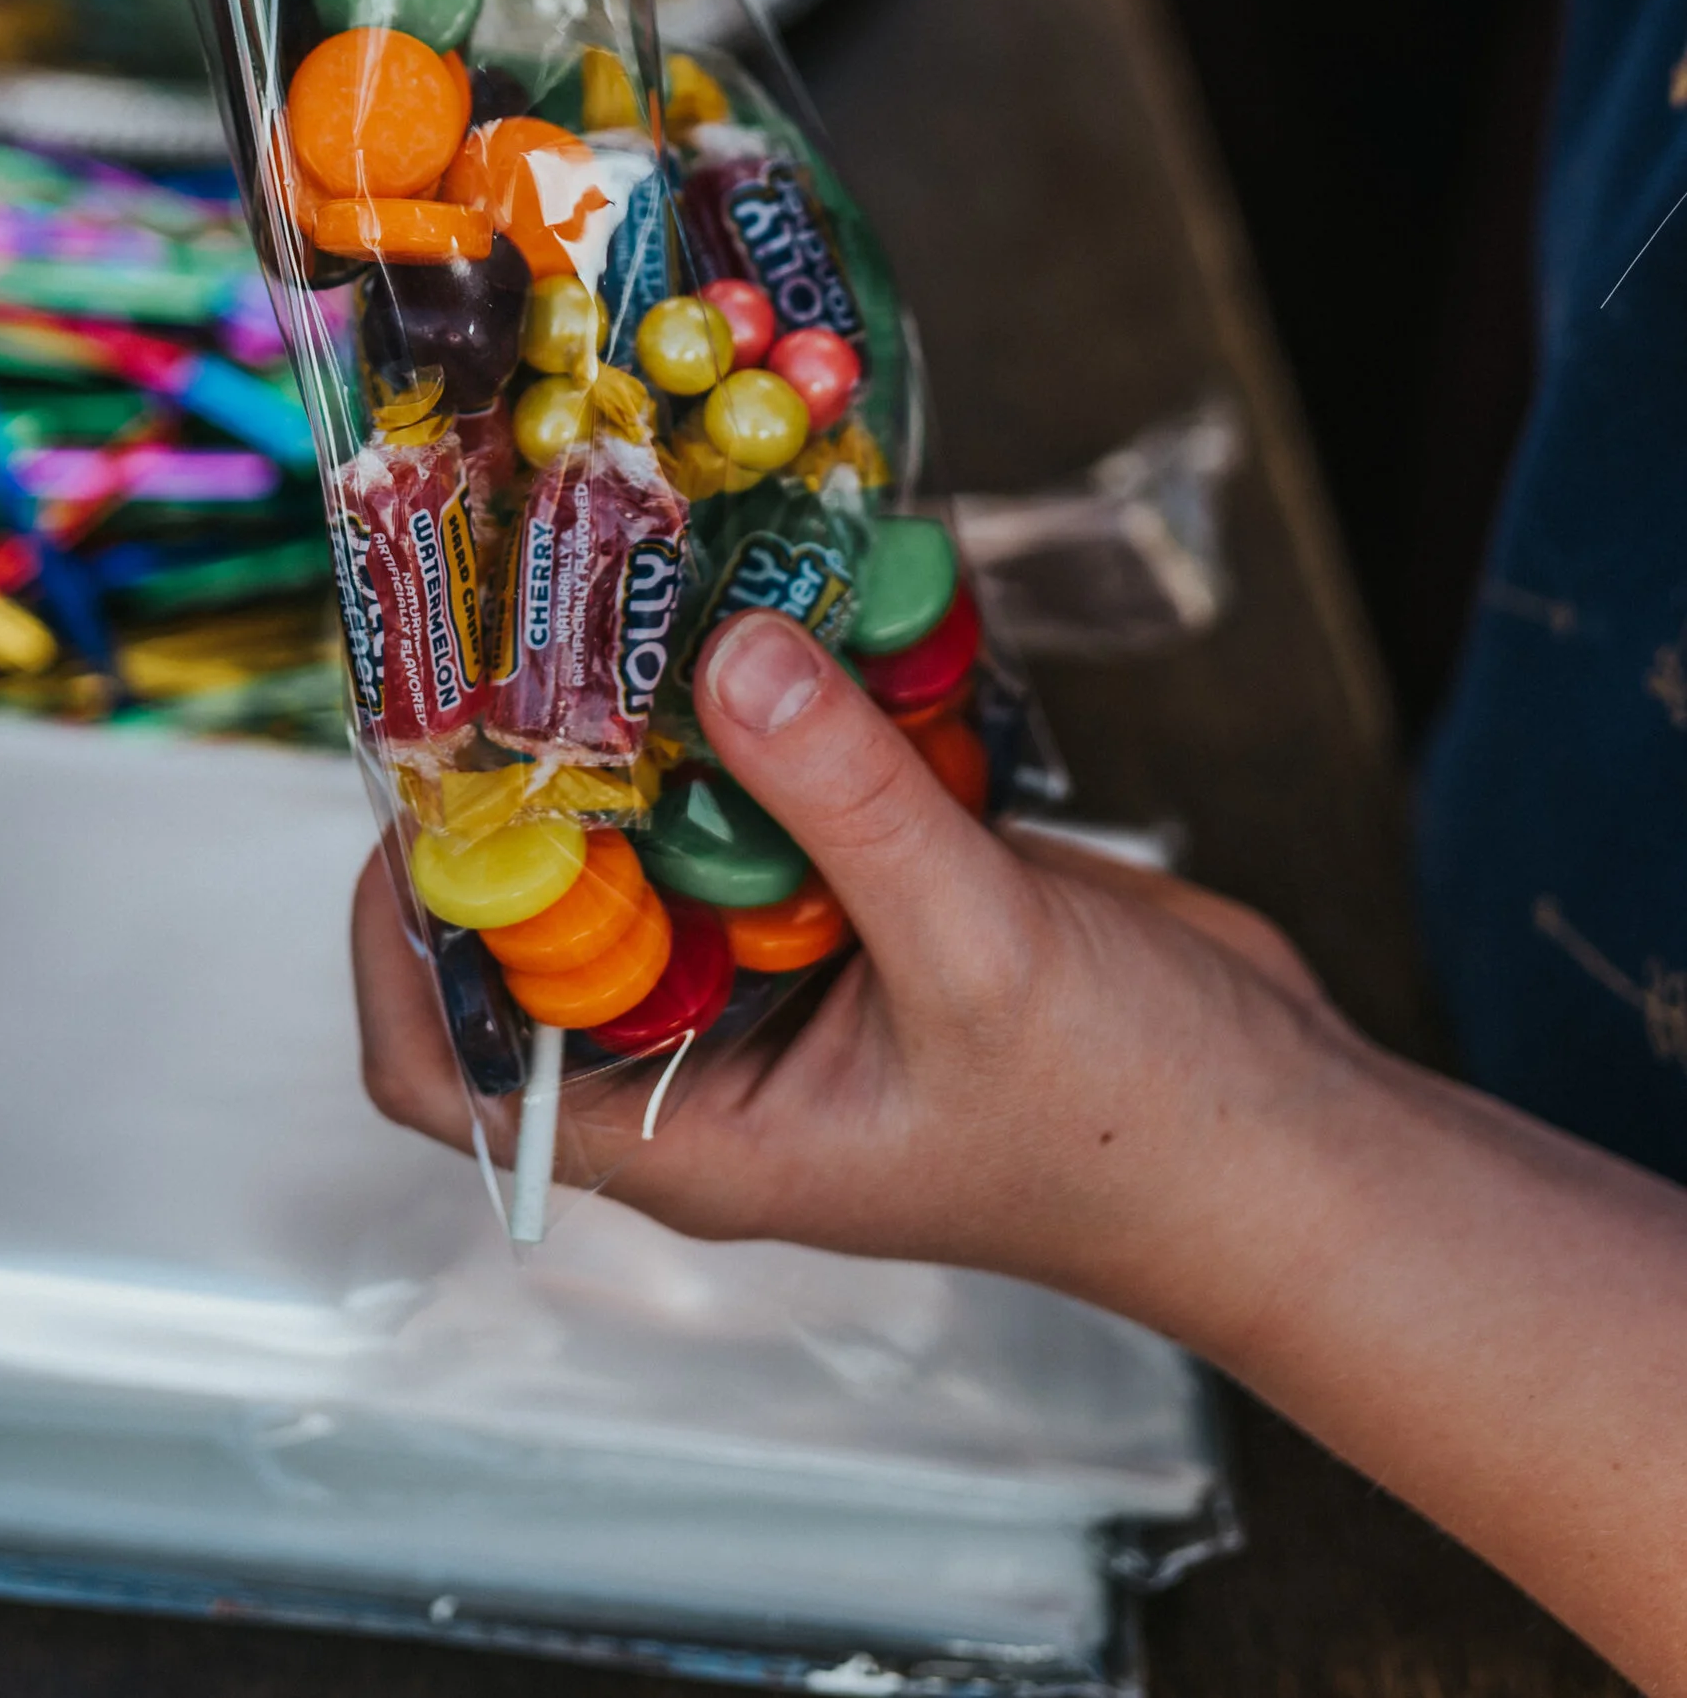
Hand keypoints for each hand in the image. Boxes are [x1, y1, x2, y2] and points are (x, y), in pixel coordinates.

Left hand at [355, 612, 1361, 1343]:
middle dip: (539, 768)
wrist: (1303, 1142)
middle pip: (553, 902)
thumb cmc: (1145, 1137)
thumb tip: (722, 655)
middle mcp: (718, 1040)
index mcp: (695, 1125)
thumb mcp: (983, 959)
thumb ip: (847, 804)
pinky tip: (793, 586)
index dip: (403, 933)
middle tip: (529, 611)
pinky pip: (787, 774)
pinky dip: (785, 690)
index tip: (424, 785)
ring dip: (664, 705)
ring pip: (672, 816)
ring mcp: (797, 953)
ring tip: (644, 563)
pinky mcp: (874, 883)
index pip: (451, 1062)